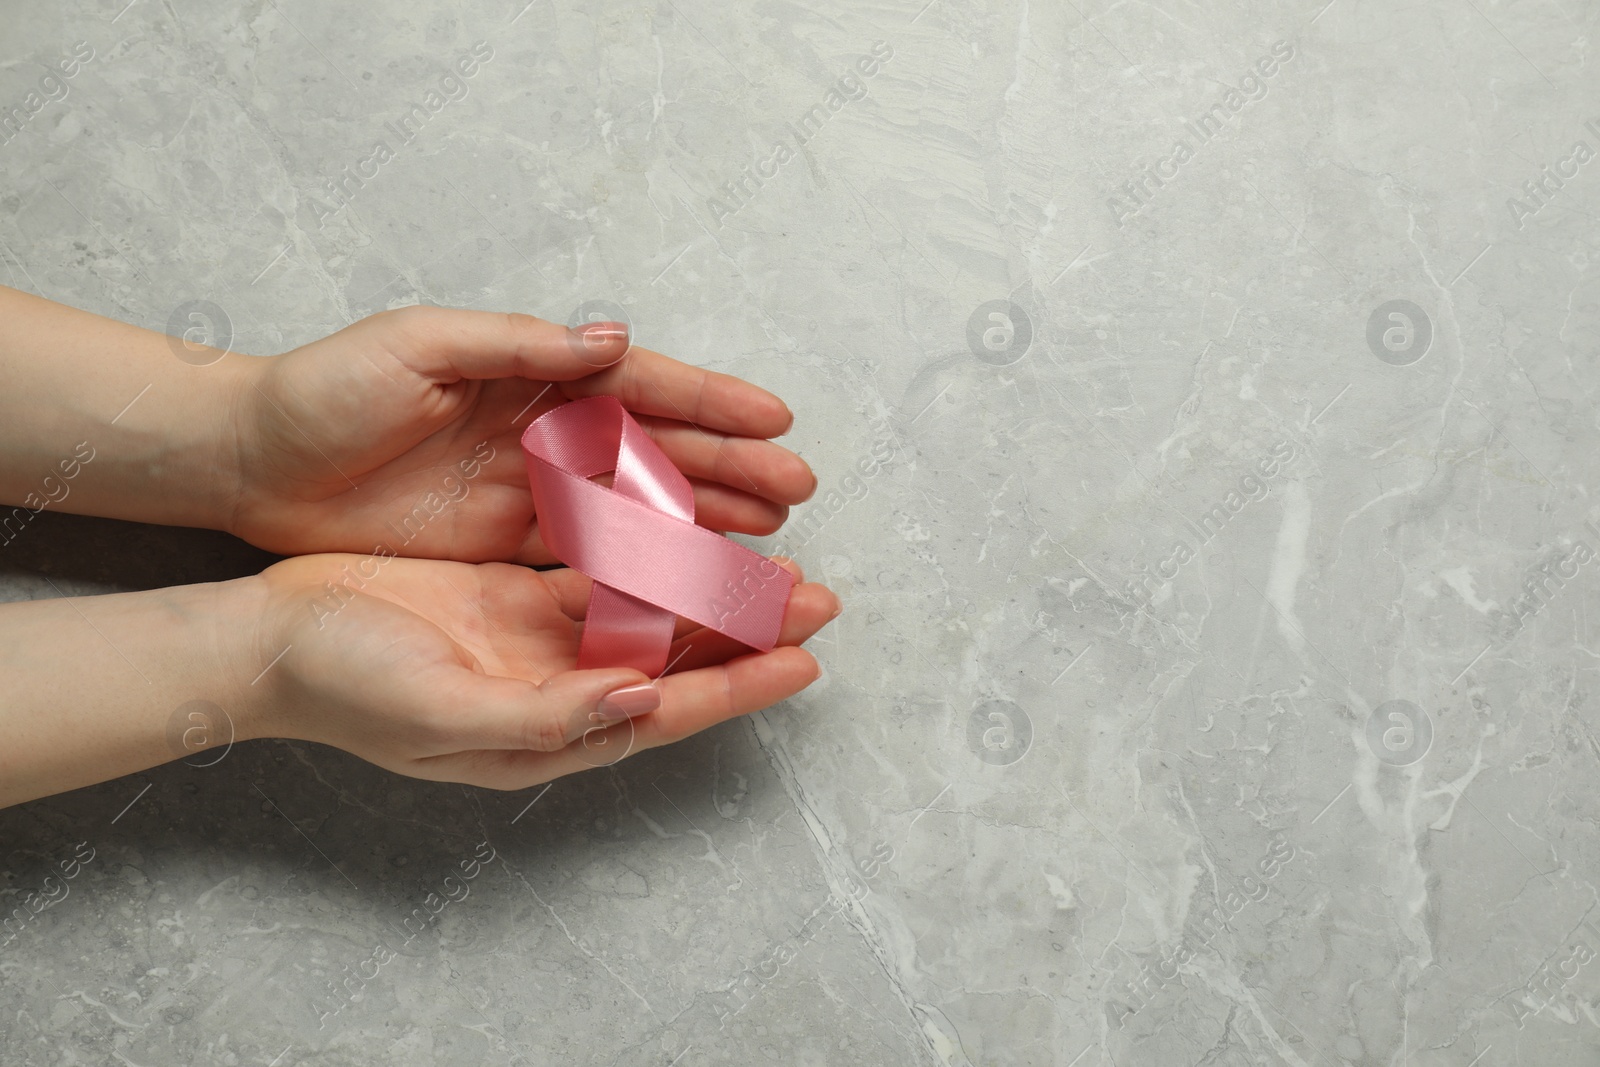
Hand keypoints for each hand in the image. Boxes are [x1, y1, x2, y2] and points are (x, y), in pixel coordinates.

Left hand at [226, 306, 817, 561]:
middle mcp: (544, 430)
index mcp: (531, 372)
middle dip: (730, 467)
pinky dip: (646, 564)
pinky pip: (593, 554)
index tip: (775, 422)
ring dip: (705, 518)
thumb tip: (611, 339)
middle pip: (657, 449)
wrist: (252, 463)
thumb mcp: (415, 347)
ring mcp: (530, 489)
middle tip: (796, 490)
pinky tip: (693, 575)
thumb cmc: (323, 392)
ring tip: (769, 536)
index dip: (711, 403)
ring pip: (639, 505)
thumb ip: (516, 346)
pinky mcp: (506, 542)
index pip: (640, 385)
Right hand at [248, 552, 837, 788]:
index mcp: (547, 731)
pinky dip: (646, 550)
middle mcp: (556, 688)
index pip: (668, 711)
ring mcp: (536, 641)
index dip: (739, 687)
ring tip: (771, 559)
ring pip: (648, 613)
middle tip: (816, 596)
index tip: (806, 660)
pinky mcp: (512, 595)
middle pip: (675, 662)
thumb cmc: (343, 686)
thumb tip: (642, 702)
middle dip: (745, 632)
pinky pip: (600, 571)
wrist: (266, 641)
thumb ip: (547, 715)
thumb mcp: (443, 713)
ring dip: (707, 588)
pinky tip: (686, 524)